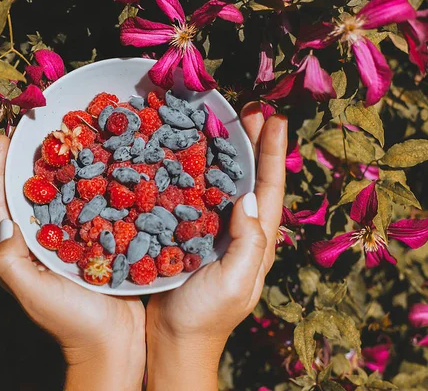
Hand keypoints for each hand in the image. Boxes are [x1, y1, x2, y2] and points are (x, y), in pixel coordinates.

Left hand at [0, 135, 145, 390]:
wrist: (113, 344)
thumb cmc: (71, 323)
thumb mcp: (32, 294)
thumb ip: (10, 262)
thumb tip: (4, 221)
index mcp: (18, 255)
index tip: (2, 138)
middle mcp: (39, 246)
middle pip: (26, 197)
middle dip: (26, 165)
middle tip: (34, 132)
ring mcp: (66, 246)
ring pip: (57, 200)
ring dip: (58, 171)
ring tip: (66, 141)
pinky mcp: (92, 247)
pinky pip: (87, 211)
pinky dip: (88, 190)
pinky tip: (99, 169)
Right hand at [145, 104, 287, 390]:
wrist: (173, 340)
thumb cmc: (205, 316)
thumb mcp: (234, 283)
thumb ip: (248, 243)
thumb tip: (248, 198)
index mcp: (256, 242)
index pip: (269, 190)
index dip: (273, 154)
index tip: (275, 119)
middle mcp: (239, 232)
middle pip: (251, 179)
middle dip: (255, 144)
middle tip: (251, 108)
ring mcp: (214, 232)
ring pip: (225, 184)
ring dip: (227, 152)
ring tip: (225, 122)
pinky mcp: (189, 234)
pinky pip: (197, 196)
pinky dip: (197, 172)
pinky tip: (188, 155)